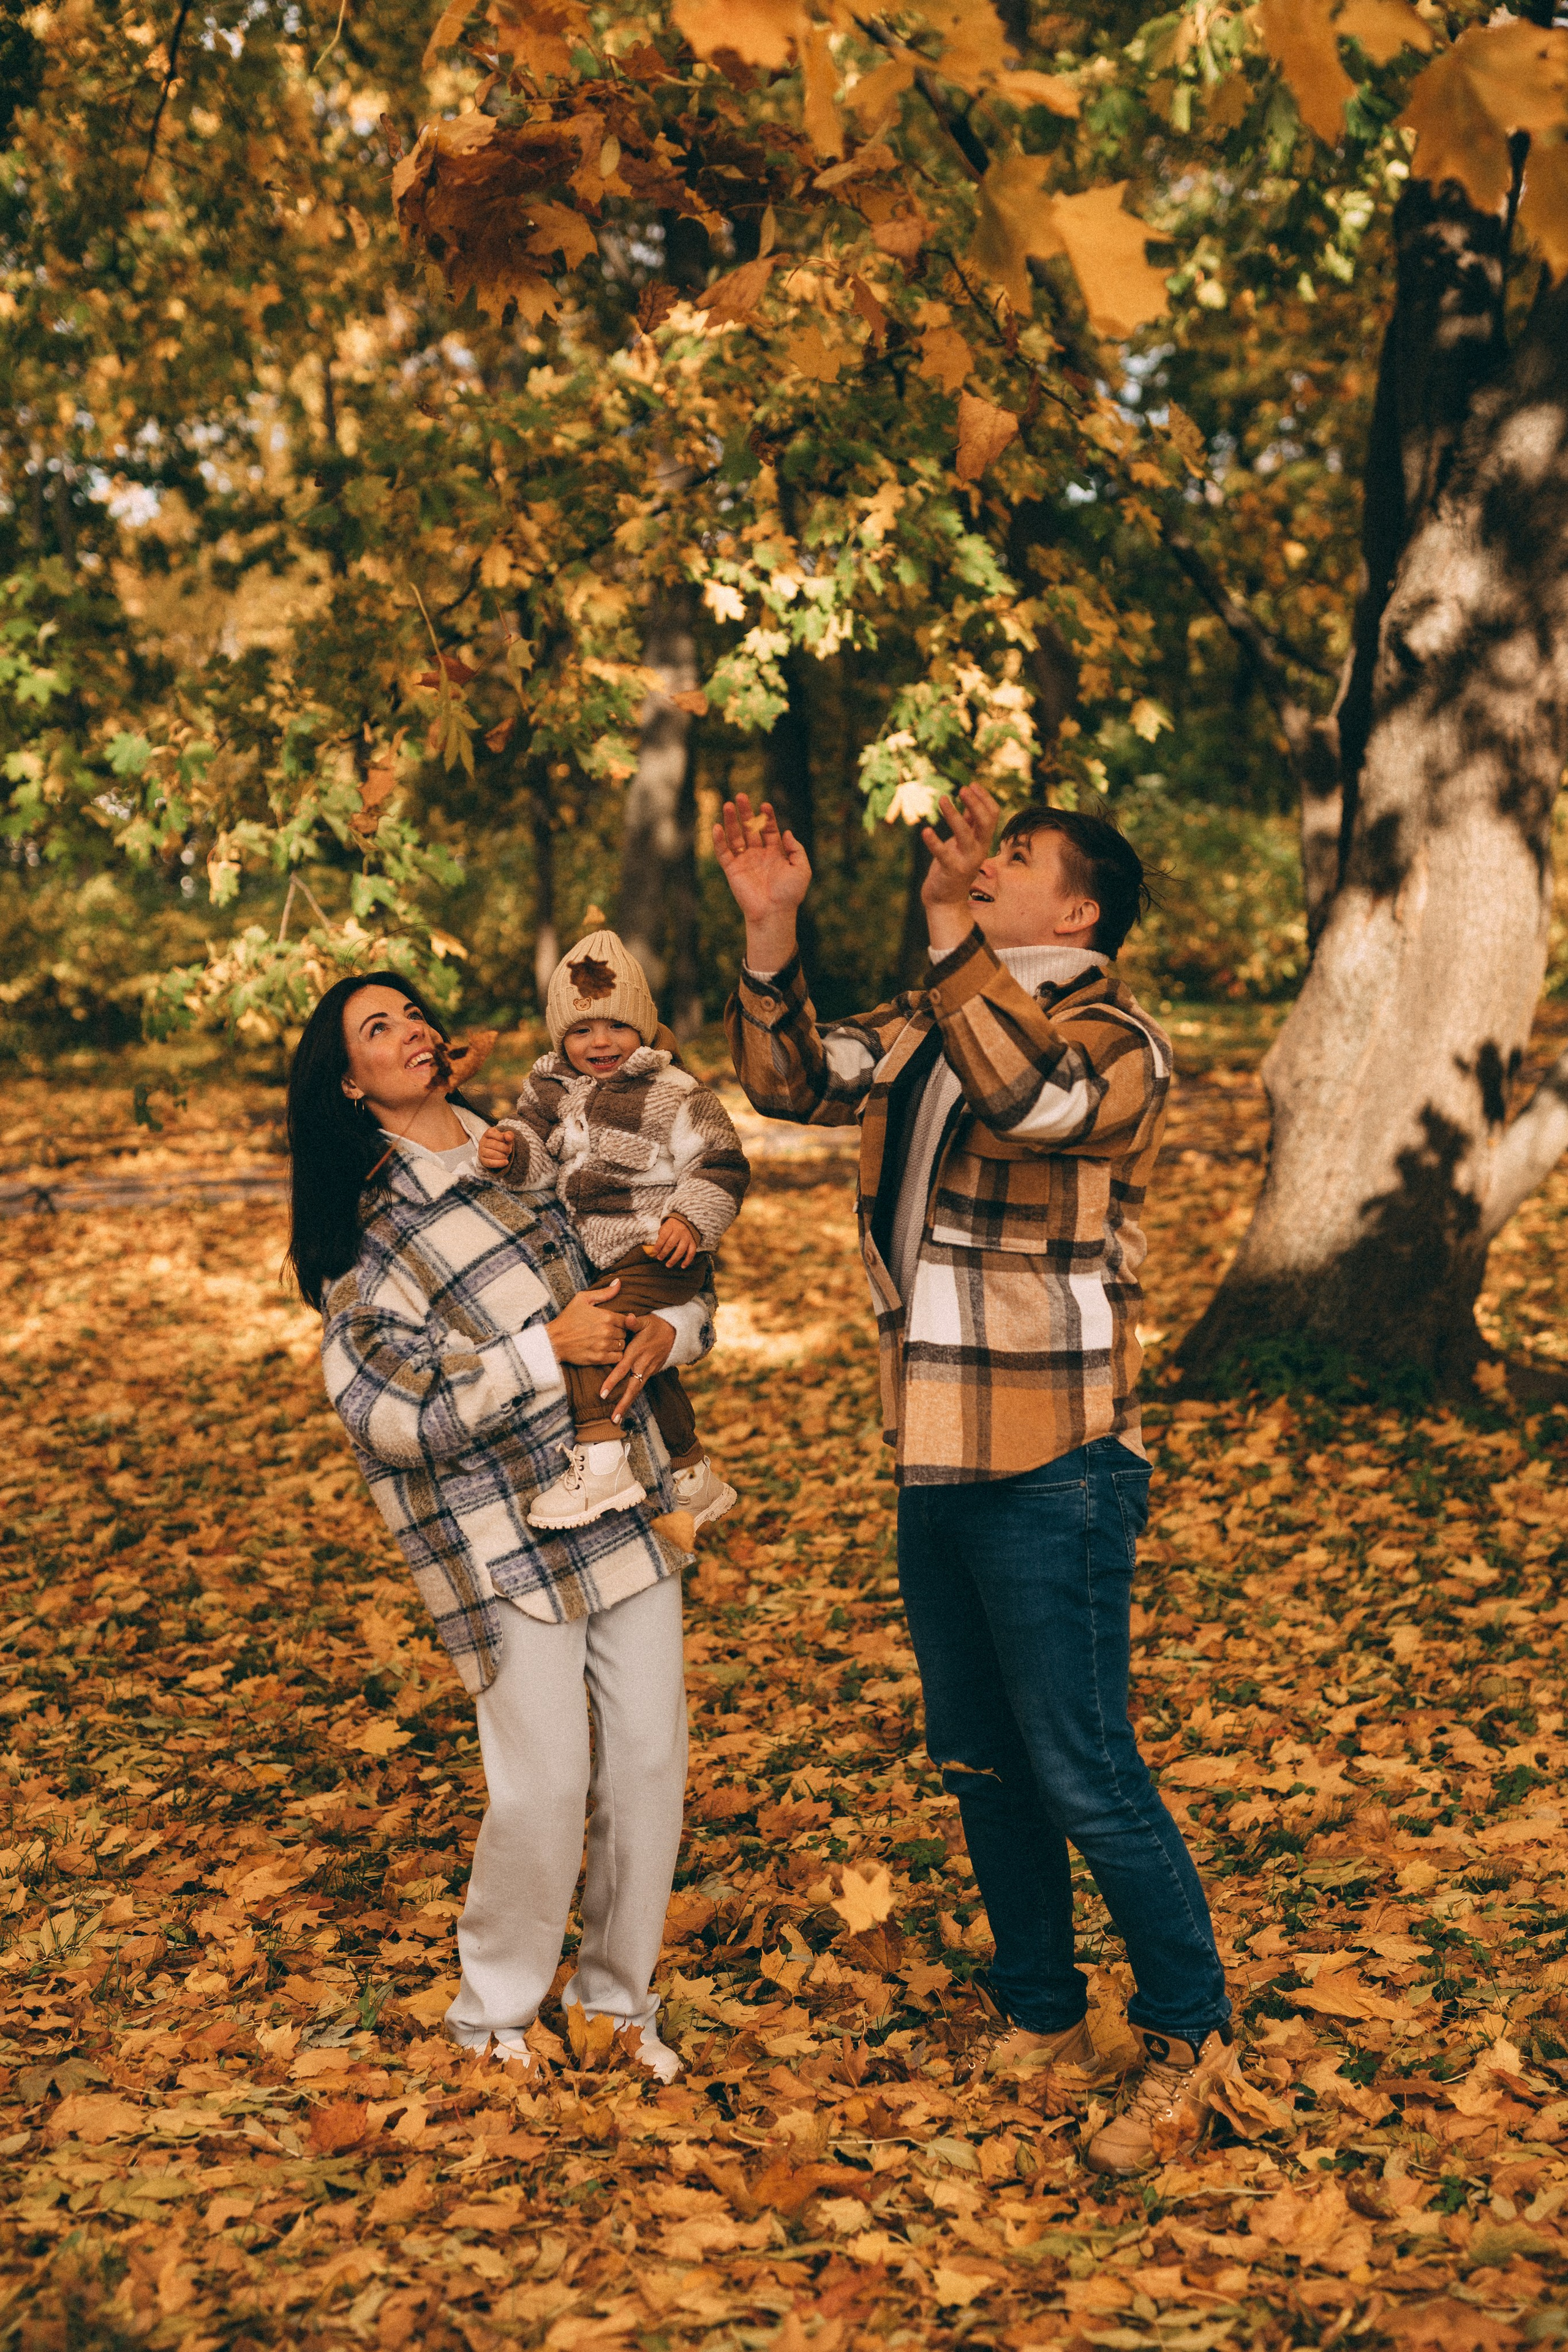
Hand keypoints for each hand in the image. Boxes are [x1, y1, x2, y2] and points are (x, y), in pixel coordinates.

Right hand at [478, 1127, 514, 1169]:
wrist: (498, 1152)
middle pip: (493, 1144)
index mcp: (487, 1133)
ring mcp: (481, 1151)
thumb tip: (509, 1137)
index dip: (501, 1137)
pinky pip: (490, 1163)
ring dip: (502, 1155)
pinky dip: (499, 1163)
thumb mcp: (507, 1137)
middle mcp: (482, 1142)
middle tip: (509, 1150)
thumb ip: (509, 1135)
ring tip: (506, 1155)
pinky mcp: (483, 1160)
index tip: (508, 1140)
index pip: (492, 1133)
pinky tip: (506, 1162)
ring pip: (491, 1154)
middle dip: (504, 1148)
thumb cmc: (502, 1142)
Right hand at [545, 1280, 632, 1366]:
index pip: (626, 1320)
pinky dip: (615, 1354)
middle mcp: (607, 1331)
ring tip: (606, 1341)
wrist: (554, 1340)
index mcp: (606, 1316)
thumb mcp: (582, 1299)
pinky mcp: (599, 1358)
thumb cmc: (568, 1318)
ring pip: (622, 1345)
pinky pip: (617, 1357)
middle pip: (624, 1333)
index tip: (614, 1323)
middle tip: (609, 1332)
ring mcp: (603, 1346)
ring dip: (616, 1343)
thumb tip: (619, 1282)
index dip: (621, 1321)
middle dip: (618, 1332)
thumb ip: (604, 1292)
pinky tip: (606, 1350)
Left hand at [598, 1313, 675, 1423]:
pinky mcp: (651, 1372)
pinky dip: (632, 1398)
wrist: (676, 1333)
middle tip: (613, 1419)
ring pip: (636, 1390)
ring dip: (626, 1405)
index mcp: (637, 1352)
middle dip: (622, 1404)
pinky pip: (639, 1387)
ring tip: (616, 1420)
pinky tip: (623, 1407)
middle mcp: (642, 1364)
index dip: (612, 1382)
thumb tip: (627, 1318)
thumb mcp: (646, 1320)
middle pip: (631, 1388)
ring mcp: (648, 1370)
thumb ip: (634, 1322)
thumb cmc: (656, 1325)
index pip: (622, 1369)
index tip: (602, 1394)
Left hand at [650, 1215, 697, 1267]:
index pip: (663, 1237)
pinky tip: (682, 1266)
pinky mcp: (693, 1242)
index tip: (654, 1252)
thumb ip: (662, 1235)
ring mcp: (687, 1237)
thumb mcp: (666, 1226)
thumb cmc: (673, 1225)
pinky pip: (691, 1253)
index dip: (658, 1245)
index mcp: (671, 1226)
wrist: (688, 1219)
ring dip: (674, 1259)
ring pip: (681, 1250)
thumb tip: (656, 1249)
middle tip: (659, 1258)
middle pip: (671, 1244)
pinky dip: (687, 1260)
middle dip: (664, 1253)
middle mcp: (680, 1232)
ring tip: (668, 1265)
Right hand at [712, 793, 811, 969]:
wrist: (774, 913)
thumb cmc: (790, 894)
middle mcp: (758, 855)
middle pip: (749, 828)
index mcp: (774, 853)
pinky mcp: (732, 870)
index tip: (765, 805)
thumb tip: (788, 833)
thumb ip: (796, 849)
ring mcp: (744, 861)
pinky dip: (719, 840)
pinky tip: (717, 826)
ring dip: (731, 821)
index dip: (766, 817)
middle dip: (745, 813)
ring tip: (729, 804)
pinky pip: (723, 852)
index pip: (768, 829)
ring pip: (735, 837)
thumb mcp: (802, 869)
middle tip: (741, 796)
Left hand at [921, 781, 999, 954]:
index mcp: (983, 841)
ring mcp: (966, 861)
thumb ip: (969, 824)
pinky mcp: (950, 870)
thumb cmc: (953, 868)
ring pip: (965, 834)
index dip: (984, 798)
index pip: (993, 815)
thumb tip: (969, 802)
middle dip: (975, 803)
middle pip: (986, 822)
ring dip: (953, 815)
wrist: (946, 900)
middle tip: (961, 789)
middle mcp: (979, 850)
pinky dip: (933, 841)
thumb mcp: (963, 844)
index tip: (970, 784)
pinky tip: (925, 830)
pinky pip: (942, 853)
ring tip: (941, 799)